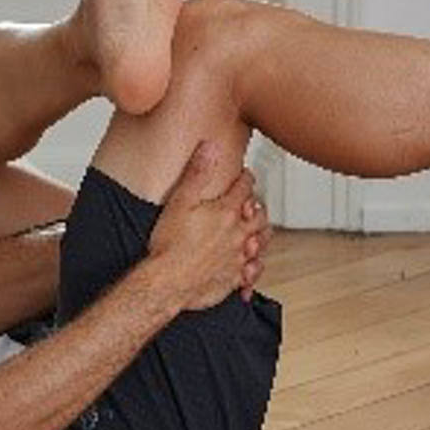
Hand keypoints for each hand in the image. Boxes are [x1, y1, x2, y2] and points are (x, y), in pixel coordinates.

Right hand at [148, 143, 269, 309]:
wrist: (167, 282)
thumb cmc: (170, 246)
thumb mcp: (179, 201)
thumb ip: (197, 173)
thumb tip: (210, 147)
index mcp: (226, 212)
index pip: (244, 188)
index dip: (245, 178)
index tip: (245, 175)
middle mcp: (238, 234)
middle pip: (259, 215)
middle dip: (257, 207)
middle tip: (253, 203)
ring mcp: (237, 258)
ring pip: (261, 243)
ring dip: (262, 234)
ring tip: (258, 231)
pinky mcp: (232, 278)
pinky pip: (251, 273)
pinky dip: (253, 268)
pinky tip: (250, 267)